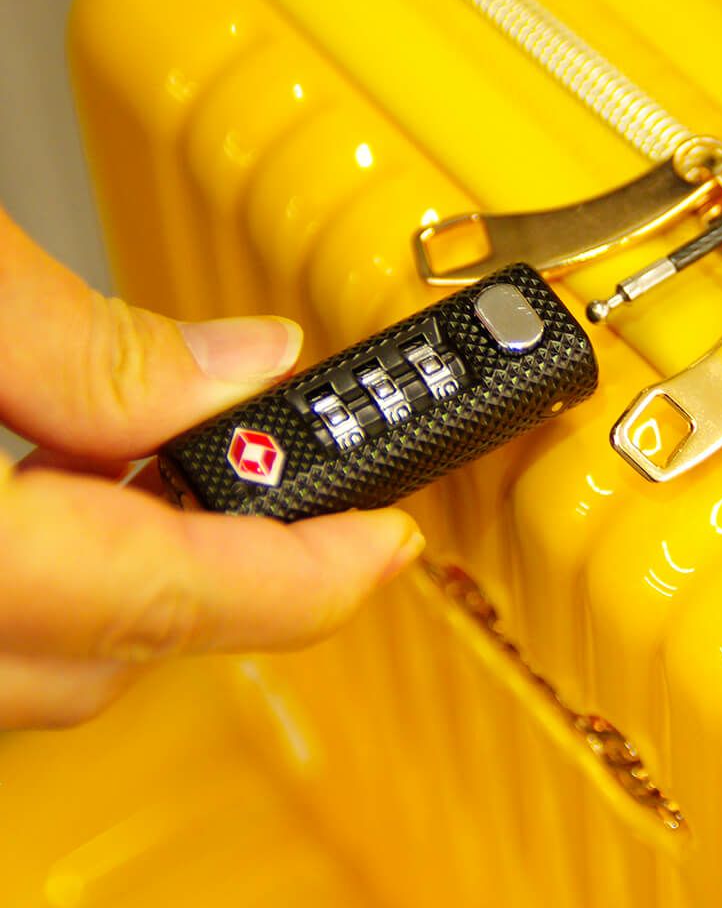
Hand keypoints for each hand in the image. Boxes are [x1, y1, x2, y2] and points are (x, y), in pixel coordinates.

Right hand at [0, 207, 423, 728]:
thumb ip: (88, 339)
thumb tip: (241, 365)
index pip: (164, 592)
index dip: (306, 573)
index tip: (388, 544)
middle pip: (115, 650)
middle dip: (234, 568)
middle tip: (310, 484)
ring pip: (48, 666)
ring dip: (135, 577)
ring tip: (179, 465)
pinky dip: (50, 586)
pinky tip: (61, 501)